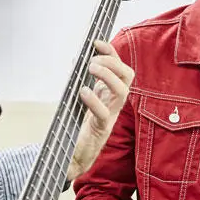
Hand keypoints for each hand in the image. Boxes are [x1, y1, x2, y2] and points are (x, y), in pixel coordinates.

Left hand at [67, 40, 134, 180]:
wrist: (72, 157)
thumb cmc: (76, 127)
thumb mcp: (80, 99)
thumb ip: (81, 81)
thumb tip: (77, 60)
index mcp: (110, 93)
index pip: (119, 67)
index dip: (111, 53)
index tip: (96, 43)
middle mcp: (114, 103)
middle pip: (127, 76)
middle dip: (112, 62)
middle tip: (92, 61)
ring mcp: (110, 116)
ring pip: (122, 92)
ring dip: (107, 75)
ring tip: (90, 68)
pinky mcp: (101, 130)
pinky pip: (103, 113)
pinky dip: (94, 100)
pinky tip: (83, 92)